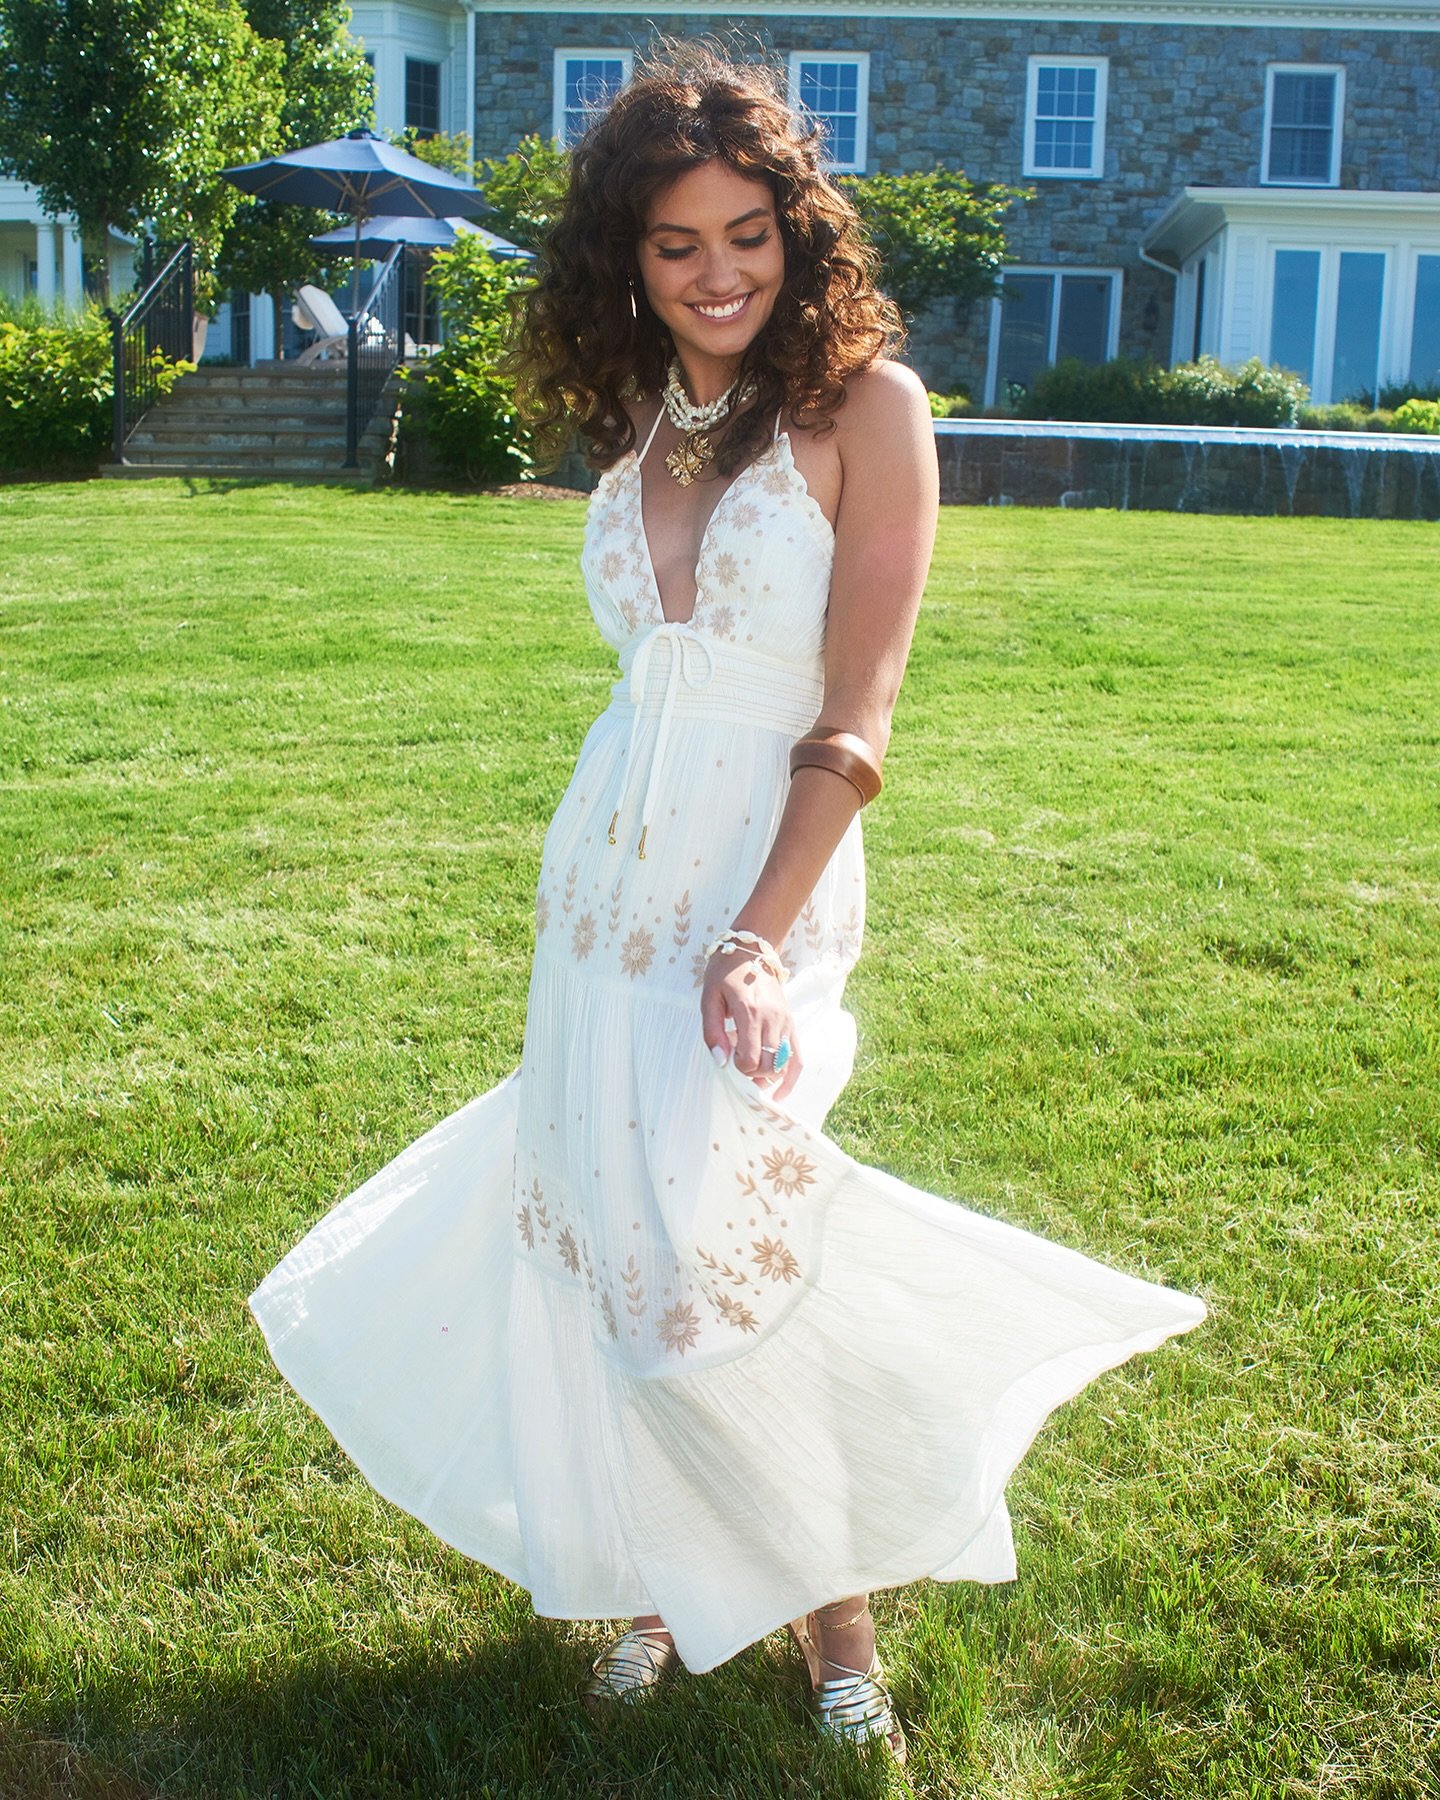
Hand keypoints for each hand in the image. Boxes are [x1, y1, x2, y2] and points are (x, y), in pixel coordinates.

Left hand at [700, 950, 802, 1100]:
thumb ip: (713, 1032)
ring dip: (765, 1075)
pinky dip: (790, 1077)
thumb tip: (720, 1062)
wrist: (751, 949)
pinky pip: (798, 1057)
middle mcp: (773, 1018)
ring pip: (782, 1064)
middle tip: (736, 1061)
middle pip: (767, 1065)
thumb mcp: (709, 998)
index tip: (728, 1057)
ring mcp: (786, 1021)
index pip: (750, 1058)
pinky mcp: (791, 1023)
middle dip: (750, 1073)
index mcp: (750, 1012)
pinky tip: (779, 1093)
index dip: (737, 1068)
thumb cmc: (724, 973)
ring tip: (750, 1070)